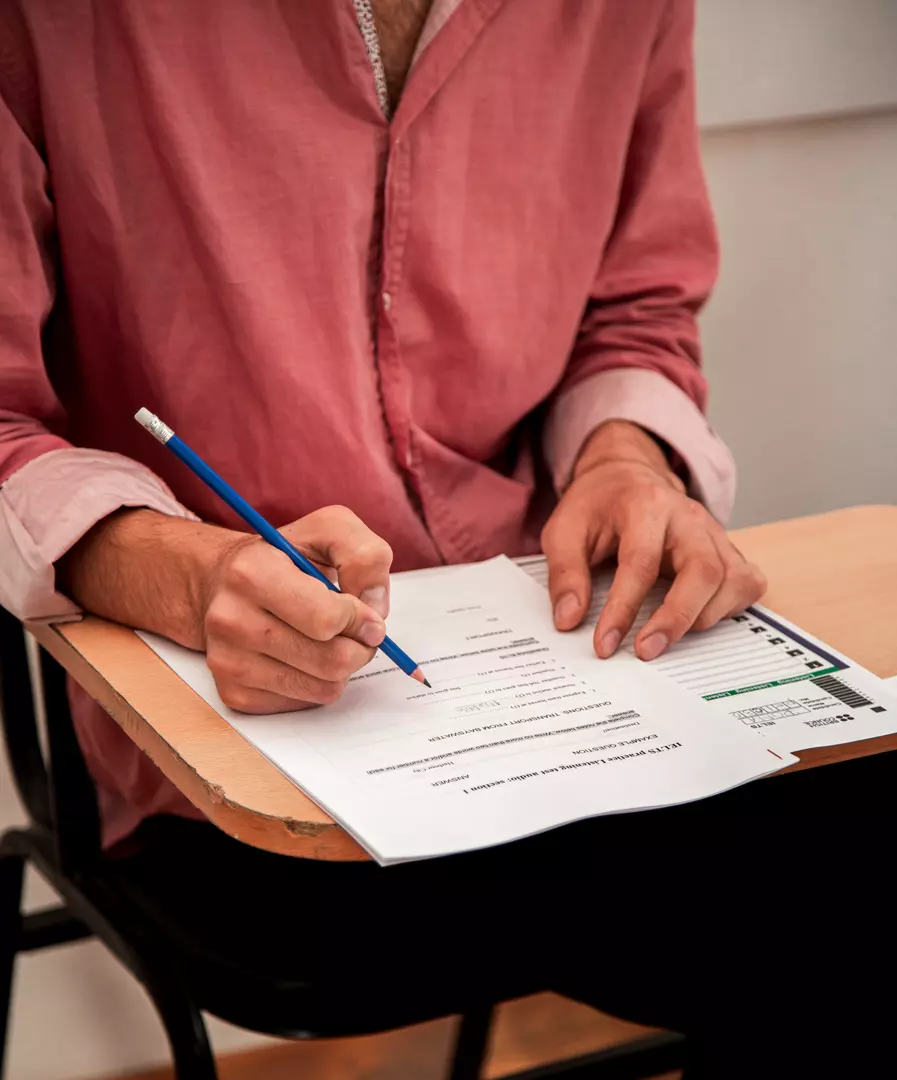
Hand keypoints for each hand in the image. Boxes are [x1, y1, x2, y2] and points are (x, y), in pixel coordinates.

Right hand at [201, 506, 391, 711]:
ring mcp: (227, 661)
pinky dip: (317, 682)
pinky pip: (304, 704)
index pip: (327, 619)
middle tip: (356, 629)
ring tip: (328, 639)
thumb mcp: (329, 530)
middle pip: (332, 660)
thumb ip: (364, 556)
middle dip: (360, 646)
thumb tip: (375, 609)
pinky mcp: (233, 693)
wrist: (224, 582)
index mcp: (252, 572)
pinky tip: (304, 655)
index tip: (365, 610)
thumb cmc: (284, 557)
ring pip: (323, 688)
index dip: (361, 618)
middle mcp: (231, 619)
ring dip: (342, 666)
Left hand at [541, 421, 765, 660]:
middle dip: (677, 618)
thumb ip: (565, 574)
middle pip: (704, 570)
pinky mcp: (728, 548)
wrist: (627, 476)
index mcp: (645, 505)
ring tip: (666, 637)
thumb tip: (569, 620)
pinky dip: (730, 609)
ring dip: (704, 617)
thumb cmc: (596, 506)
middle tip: (647, 651)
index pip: (640, 563)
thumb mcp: (563, 530)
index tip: (604, 644)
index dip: (622, 609)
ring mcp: (714, 532)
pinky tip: (699, 619)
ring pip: (733, 579)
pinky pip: (747, 583)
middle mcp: (688, 517)